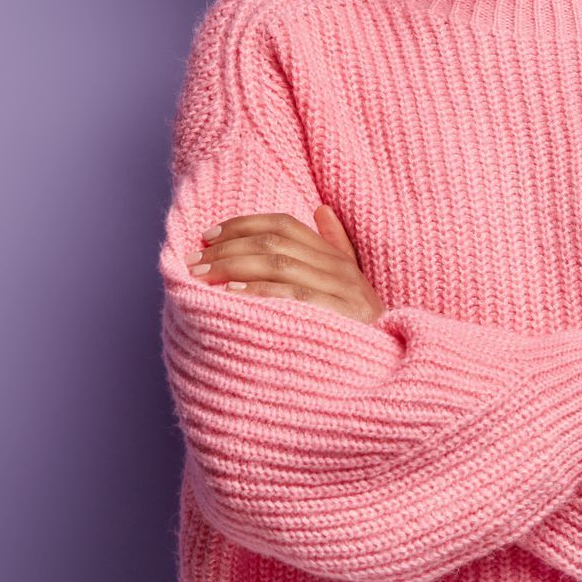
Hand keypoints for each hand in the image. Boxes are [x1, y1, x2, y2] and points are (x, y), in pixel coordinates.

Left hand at [187, 204, 386, 324]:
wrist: (388, 371)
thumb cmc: (360, 331)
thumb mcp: (350, 286)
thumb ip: (336, 247)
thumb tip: (321, 209)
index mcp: (337, 258)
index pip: (285, 225)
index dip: (243, 225)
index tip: (208, 236)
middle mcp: (340, 270)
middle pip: (275, 243)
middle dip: (228, 248)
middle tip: (193, 261)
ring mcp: (341, 292)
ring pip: (279, 264)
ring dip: (234, 266)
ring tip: (202, 276)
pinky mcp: (337, 316)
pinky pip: (291, 295)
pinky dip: (259, 290)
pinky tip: (231, 292)